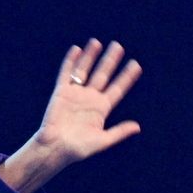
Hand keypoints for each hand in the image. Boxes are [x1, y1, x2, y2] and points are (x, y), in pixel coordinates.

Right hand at [0, 39, 142, 192]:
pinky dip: (71, 62)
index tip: (136, 65)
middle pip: (102, 75)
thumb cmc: (78, 149)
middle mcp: (90, 98)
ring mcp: (75, 94)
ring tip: (97, 42)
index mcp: (101, 109)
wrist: (55, 148)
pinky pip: (66, 74)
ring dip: (91, 57)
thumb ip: (118, 132)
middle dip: (110, 61)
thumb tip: (137, 127)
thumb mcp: (102, 141)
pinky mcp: (61, 92)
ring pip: (85, 71)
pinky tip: (77, 50)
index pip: (117, 89)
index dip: (126, 77)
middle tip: (118, 46)